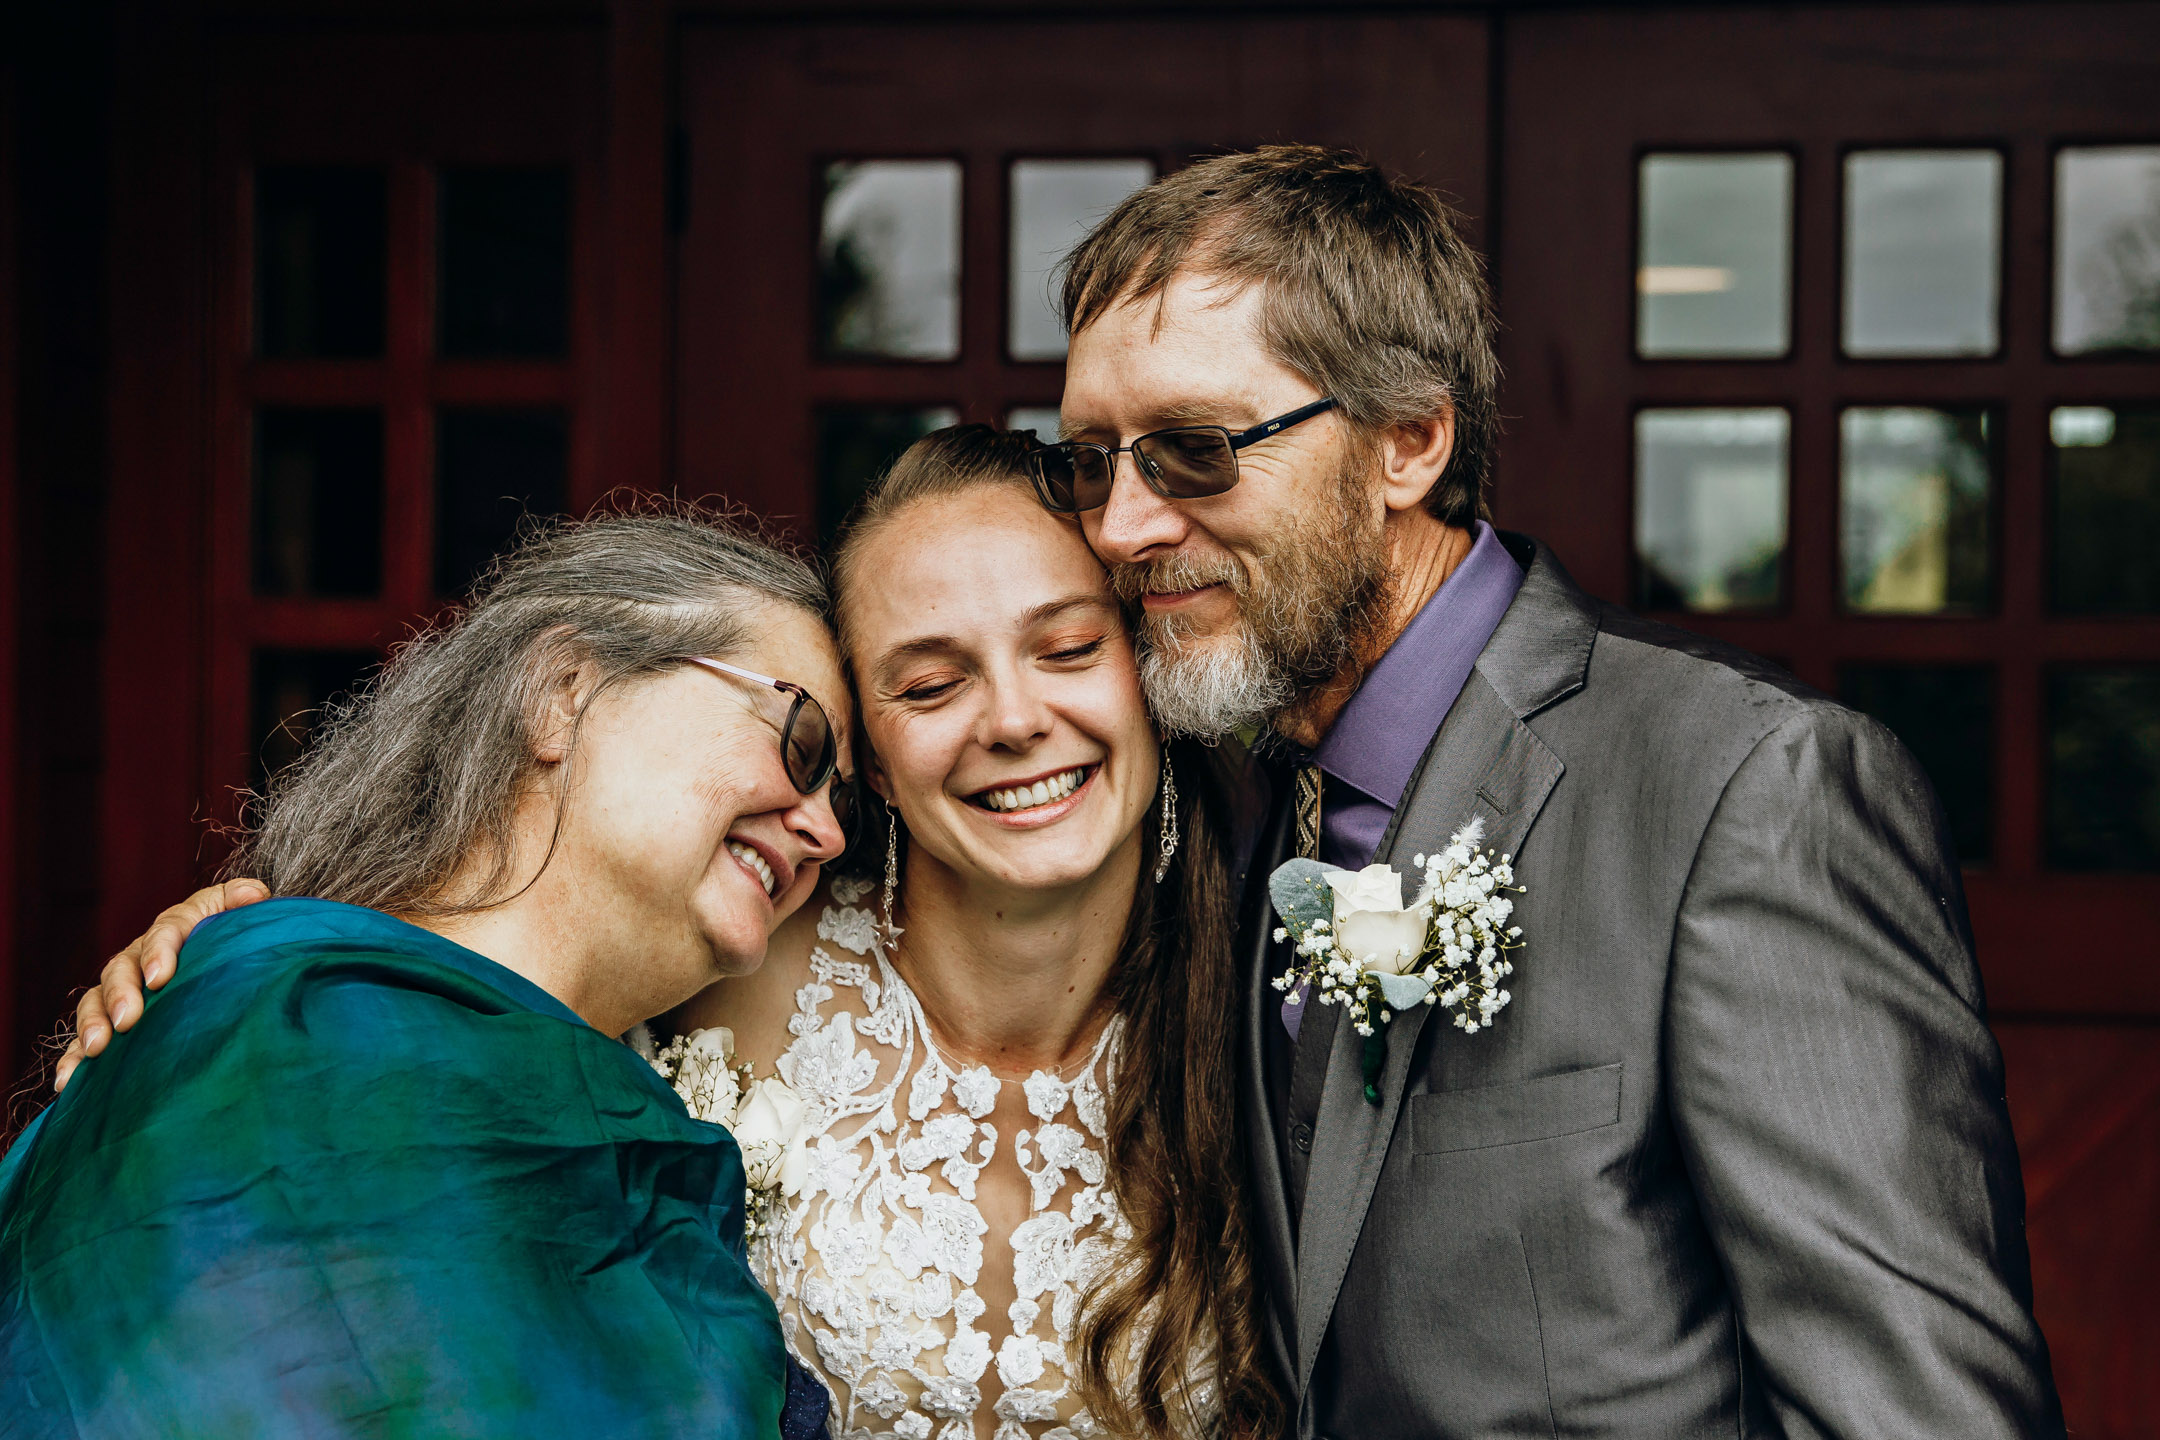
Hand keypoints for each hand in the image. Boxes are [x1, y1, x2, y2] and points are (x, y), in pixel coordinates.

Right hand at [53, 879, 270, 1092]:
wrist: (229, 966)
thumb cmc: (238, 940)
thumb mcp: (244, 918)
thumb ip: (245, 902)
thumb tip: (254, 897)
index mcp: (175, 927)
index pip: (165, 933)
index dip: (159, 952)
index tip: (160, 977)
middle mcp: (140, 956)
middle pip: (121, 969)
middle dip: (121, 994)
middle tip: (128, 1020)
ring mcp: (122, 989)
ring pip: (96, 1002)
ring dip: (92, 1025)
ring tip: (97, 1049)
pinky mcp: (111, 1021)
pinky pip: (84, 1038)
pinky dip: (74, 1058)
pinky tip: (70, 1081)